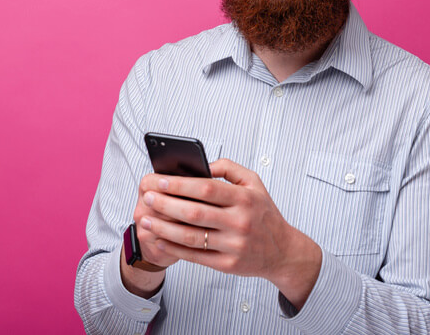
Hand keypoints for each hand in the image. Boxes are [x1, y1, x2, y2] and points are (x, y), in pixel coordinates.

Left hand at [138, 158, 321, 308]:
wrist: (283, 251)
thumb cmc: (264, 214)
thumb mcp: (254, 183)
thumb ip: (229, 168)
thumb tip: (202, 163)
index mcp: (244, 199)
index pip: (207, 189)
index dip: (180, 185)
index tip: (160, 181)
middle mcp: (239, 222)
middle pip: (195, 213)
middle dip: (166, 204)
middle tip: (148, 198)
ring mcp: (233, 245)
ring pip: (191, 236)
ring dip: (164, 228)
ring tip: (146, 220)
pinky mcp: (228, 264)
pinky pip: (195, 256)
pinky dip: (174, 248)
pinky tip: (160, 240)